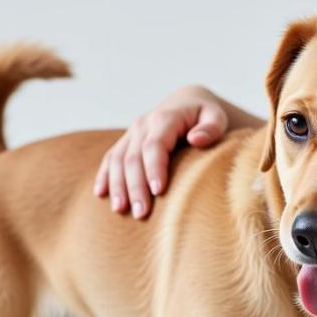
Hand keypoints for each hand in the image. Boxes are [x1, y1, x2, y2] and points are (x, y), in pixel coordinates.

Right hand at [93, 85, 227, 218]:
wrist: (187, 103)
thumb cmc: (205, 116)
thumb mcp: (217, 117)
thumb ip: (211, 128)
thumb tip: (196, 139)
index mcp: (165, 118)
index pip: (155, 145)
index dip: (154, 168)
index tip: (158, 191)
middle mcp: (143, 124)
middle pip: (134, 158)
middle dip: (135, 187)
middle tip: (141, 214)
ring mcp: (132, 133)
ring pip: (118, 160)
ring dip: (117, 186)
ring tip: (119, 210)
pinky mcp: (126, 142)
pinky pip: (110, 158)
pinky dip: (104, 176)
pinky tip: (100, 194)